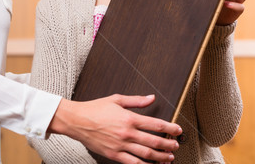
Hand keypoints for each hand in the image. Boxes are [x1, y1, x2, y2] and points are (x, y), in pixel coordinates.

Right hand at [48, 94, 181, 163]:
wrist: (76, 121)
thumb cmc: (94, 109)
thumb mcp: (116, 99)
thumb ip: (136, 100)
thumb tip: (151, 97)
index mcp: (129, 118)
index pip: (156, 124)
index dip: (170, 128)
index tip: (177, 130)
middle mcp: (127, 133)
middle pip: (155, 141)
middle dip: (169, 145)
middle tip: (175, 145)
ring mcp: (121, 145)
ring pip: (147, 154)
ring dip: (161, 157)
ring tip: (169, 157)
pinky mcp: (114, 155)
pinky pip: (134, 163)